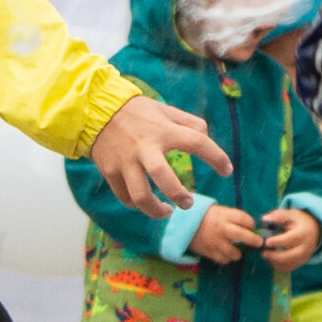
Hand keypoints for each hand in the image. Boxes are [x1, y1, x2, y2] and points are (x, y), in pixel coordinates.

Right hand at [88, 94, 223, 216]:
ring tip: (168, 212)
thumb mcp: (165, 110)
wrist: (94, 110)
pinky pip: (125, 197)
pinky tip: (147, 204)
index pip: (197, 143)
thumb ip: (189, 123)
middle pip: (163, 177)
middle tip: (189, 203)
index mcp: (163, 130)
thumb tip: (206, 138)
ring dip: (156, 211)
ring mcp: (125, 162)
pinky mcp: (109, 171)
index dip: (217, 158)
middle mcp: (144, 147)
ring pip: (140, 196)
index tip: (227, 171)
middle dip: (179, 195)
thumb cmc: (137, 112)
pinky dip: (138, 205)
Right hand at [188, 205, 266, 260]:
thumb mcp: (221, 211)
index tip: (252, 227)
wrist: (185, 224)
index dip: (251, 224)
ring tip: (237, 249)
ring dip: (239, 253)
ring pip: (235, 253)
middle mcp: (221, 229)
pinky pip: (224, 260)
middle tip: (258, 243)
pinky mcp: (209, 252)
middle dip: (254, 240)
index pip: (244, 219)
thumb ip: (235, 218)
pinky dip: (228, 258)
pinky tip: (226, 253)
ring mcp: (215, 242)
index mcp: (224, 216)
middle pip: (243, 236)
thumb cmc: (208, 218)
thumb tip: (253, 228)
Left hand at [258, 207, 321, 271]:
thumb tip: (265, 219)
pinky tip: (271, 259)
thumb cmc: (299, 221)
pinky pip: (288, 268)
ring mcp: (305, 256)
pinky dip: (278, 266)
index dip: (278, 241)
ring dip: (275, 262)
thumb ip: (279, 216)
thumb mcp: (291, 214)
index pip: (292, 239)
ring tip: (265, 255)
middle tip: (263, 253)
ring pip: (289, 264)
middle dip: (275, 256)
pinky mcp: (301, 262)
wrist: (314, 230)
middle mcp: (307, 246)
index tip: (267, 242)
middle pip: (291, 255)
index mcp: (305, 232)